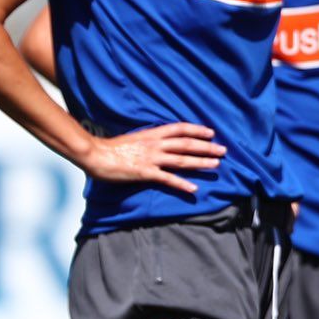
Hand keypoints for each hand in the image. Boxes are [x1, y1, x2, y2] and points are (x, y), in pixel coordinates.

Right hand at [80, 123, 224, 194]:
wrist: (95, 154)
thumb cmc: (113, 147)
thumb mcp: (136, 138)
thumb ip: (151, 140)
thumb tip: (163, 142)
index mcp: (152, 134)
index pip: (180, 129)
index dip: (197, 130)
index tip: (211, 132)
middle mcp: (155, 144)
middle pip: (187, 144)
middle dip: (207, 147)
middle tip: (223, 150)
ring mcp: (151, 159)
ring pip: (182, 160)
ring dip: (200, 163)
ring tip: (216, 165)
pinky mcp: (145, 173)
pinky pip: (167, 179)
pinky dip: (182, 184)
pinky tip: (194, 189)